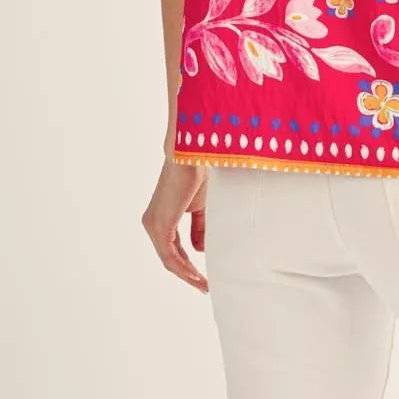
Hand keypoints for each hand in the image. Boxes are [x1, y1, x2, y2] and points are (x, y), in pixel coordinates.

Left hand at [141, 158, 208, 291]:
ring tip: (203, 284)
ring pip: (169, 259)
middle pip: (170, 257)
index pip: (173, 247)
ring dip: (187, 274)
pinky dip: (184, 268)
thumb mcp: (200, 207)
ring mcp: (153, 225)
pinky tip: (197, 276)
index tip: (202, 274)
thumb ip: (199, 228)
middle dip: (188, 272)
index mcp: (162, 216)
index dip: (188, 262)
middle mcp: (152, 223)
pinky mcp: (159, 226)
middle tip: (204, 284)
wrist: (191, 156)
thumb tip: (199, 250)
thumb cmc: (196, 174)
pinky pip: (170, 256)